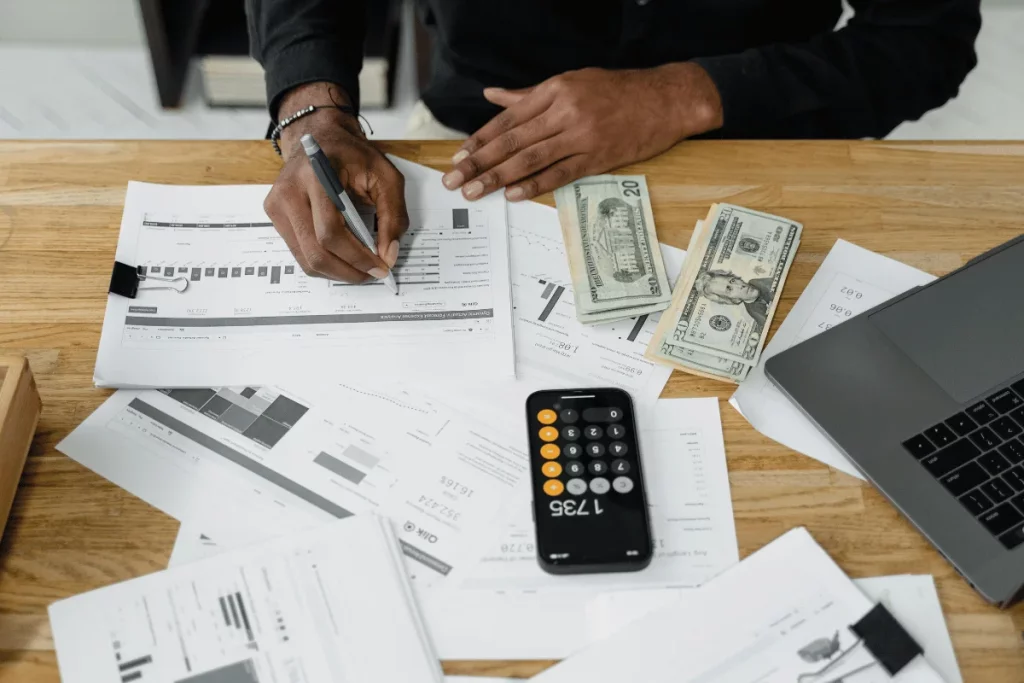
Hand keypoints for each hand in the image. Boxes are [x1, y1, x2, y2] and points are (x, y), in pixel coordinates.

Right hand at [265, 82, 408, 281]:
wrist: (319, 136)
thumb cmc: (353, 156)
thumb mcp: (386, 177)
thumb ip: (393, 216)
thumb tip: (388, 255)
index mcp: (316, 176)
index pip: (330, 231)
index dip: (357, 257)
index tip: (380, 267)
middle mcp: (289, 191)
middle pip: (315, 251)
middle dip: (348, 270)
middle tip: (372, 274)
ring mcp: (277, 204)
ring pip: (305, 258)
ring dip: (336, 272)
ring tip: (359, 268)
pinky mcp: (274, 215)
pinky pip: (299, 252)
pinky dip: (323, 262)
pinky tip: (342, 257)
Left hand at [442, 64, 722, 201]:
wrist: (665, 99)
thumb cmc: (618, 90)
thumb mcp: (572, 81)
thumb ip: (530, 94)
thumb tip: (492, 95)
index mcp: (555, 90)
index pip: (508, 118)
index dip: (480, 139)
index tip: (458, 156)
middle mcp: (565, 111)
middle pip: (512, 140)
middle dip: (479, 162)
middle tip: (454, 180)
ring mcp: (581, 135)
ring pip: (530, 158)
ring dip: (498, 177)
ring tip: (474, 191)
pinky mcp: (598, 157)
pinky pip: (560, 174)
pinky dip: (535, 185)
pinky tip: (513, 195)